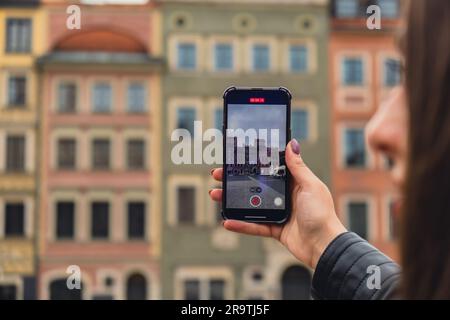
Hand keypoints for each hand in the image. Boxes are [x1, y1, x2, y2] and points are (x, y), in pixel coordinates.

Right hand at [209, 139, 345, 268]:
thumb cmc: (322, 214)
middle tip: (219, 175)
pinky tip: (227, 221)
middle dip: (235, 180)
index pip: (268, 169)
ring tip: (216, 195)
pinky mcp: (275, 229)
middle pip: (254, 186)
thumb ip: (298, 167)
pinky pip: (254, 226)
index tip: (236, 158)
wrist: (325, 245)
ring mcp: (278, 213)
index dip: (252, 163)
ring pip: (250, 205)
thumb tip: (292, 144)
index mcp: (293, 183)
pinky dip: (241, 225)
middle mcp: (284, 196)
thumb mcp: (310, 185)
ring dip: (232, 200)